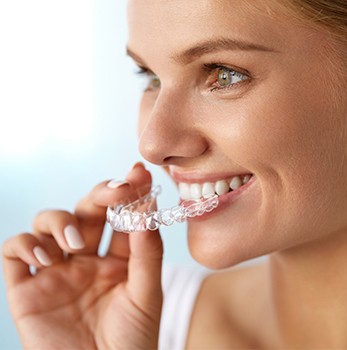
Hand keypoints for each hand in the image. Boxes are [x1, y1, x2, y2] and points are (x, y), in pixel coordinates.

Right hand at [2, 163, 163, 348]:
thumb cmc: (131, 342)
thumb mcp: (147, 294)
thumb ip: (146, 252)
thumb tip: (147, 207)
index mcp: (117, 260)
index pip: (121, 216)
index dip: (129, 193)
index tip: (139, 173)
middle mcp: (86, 260)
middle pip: (86, 210)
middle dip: (100, 194)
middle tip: (115, 192)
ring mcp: (55, 272)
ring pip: (48, 223)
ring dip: (61, 221)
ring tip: (78, 243)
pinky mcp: (26, 289)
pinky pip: (14, 252)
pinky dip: (26, 243)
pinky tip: (47, 256)